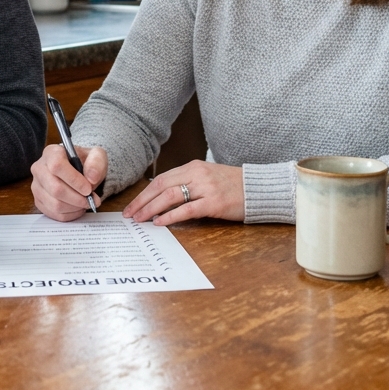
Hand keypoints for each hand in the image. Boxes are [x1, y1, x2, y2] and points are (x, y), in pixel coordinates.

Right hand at [31, 144, 105, 220]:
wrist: (79, 171)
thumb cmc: (85, 162)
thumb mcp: (96, 155)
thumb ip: (96, 163)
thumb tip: (92, 177)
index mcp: (51, 153)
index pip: (57, 166)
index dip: (74, 180)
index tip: (88, 189)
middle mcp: (39, 168)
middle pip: (55, 188)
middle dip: (77, 198)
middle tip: (91, 199)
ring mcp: (37, 186)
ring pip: (54, 204)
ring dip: (74, 207)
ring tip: (85, 203)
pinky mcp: (39, 201)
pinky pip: (53, 213)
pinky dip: (69, 214)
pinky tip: (77, 208)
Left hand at [123, 161, 243, 226]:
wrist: (258, 189)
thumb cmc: (232, 186)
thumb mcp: (206, 177)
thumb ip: (187, 183)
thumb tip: (162, 197)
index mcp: (192, 167)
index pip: (161, 179)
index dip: (144, 193)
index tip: (132, 206)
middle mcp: (197, 174)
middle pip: (161, 186)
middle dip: (142, 202)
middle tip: (130, 215)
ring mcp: (205, 188)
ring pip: (170, 196)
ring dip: (151, 209)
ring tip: (140, 219)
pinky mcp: (214, 203)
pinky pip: (187, 209)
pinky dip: (171, 216)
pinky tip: (160, 222)